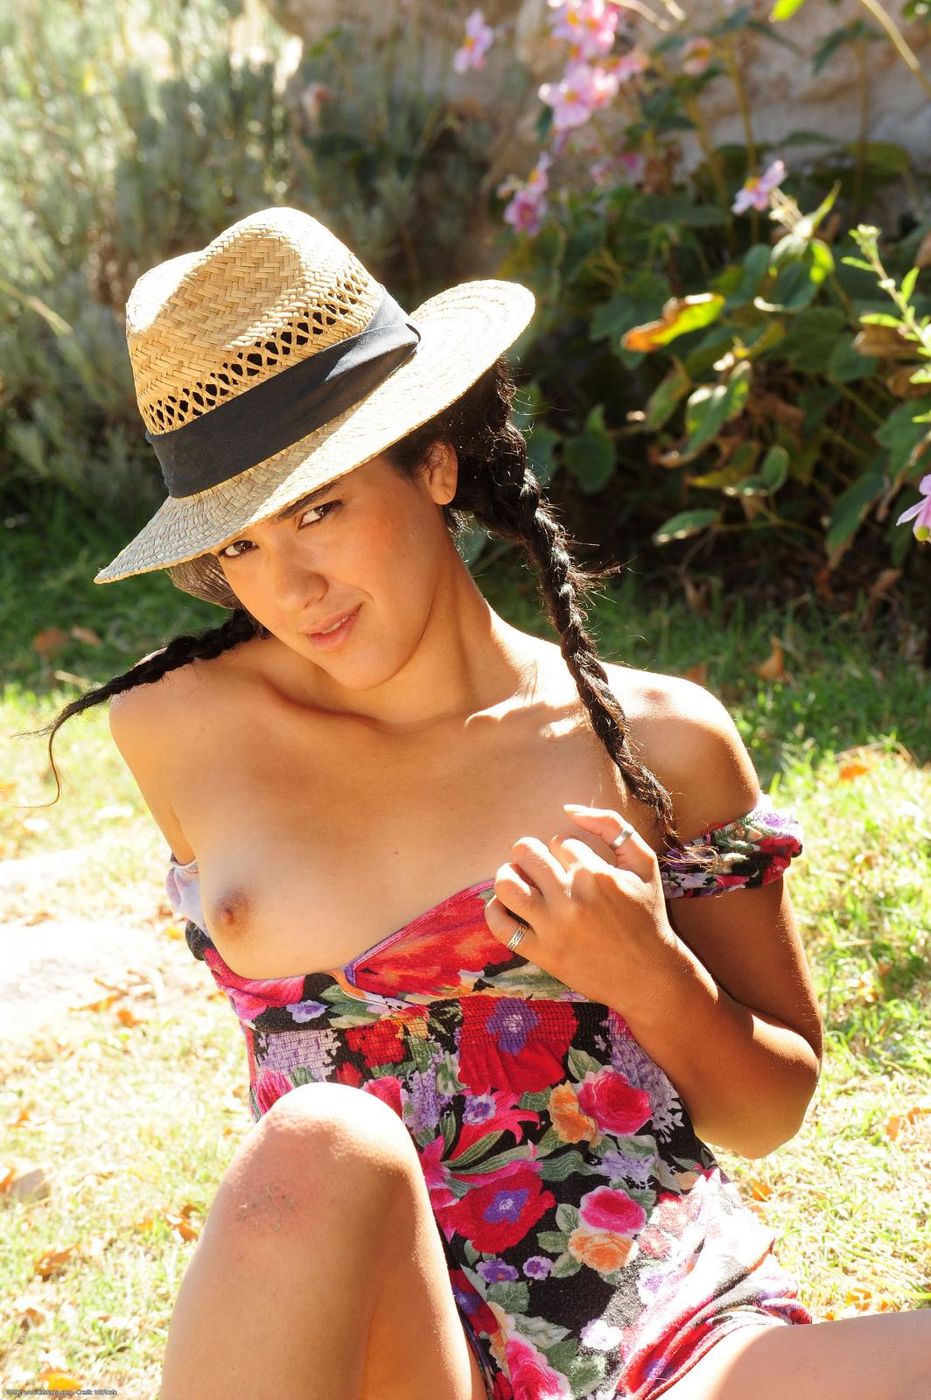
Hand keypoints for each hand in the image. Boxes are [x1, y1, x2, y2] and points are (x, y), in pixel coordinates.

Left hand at [483, 803, 681, 1011]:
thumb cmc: (647, 915)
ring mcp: (554, 926)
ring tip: (519, 882)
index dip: (563, 849)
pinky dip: (494, 911)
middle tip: (538, 867)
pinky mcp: (542, 953)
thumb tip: (569, 808)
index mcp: (595, 872)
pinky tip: (505, 907)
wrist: (650, 975)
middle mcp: (571, 897)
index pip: (558, 841)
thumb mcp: (643, 862)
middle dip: (529, 854)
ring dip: (507, 876)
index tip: (574, 866)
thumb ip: (612, 825)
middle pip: (525, 853)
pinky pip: (500, 925)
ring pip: (506, 884)